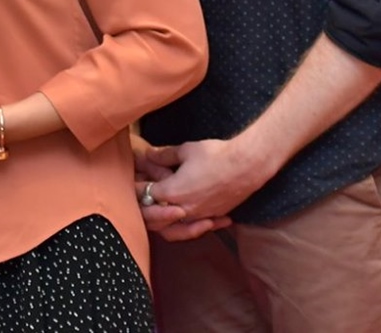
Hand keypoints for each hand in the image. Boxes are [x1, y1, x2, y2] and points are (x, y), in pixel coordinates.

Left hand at [139, 138, 263, 238]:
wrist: (246, 166)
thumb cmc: (215, 155)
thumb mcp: (186, 150)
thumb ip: (164, 155)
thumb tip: (148, 155)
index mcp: (171, 192)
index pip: (145, 195)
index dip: (137, 188)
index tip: (134, 181)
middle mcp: (183, 209)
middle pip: (155, 219)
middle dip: (147, 210)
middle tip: (143, 200)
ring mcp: (199, 216)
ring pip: (174, 230)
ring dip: (166, 223)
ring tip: (163, 214)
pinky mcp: (213, 217)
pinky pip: (195, 228)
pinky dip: (188, 226)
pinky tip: (189, 218)